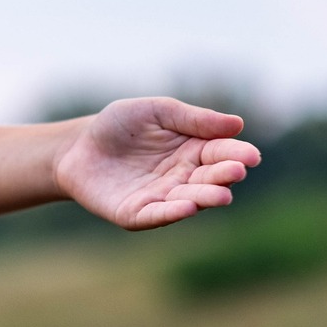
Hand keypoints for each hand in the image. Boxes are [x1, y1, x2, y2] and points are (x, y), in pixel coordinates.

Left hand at [54, 97, 260, 229]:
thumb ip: (192, 119)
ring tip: (221, 195)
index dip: (236, 154)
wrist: (76, 147)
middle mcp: (182, 177)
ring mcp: (161, 197)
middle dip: (224, 176)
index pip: (220, 152)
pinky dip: (172, 212)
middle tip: (237, 171)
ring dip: (205, 197)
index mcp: (192, 150)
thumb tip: (237, 124)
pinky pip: (157, 215)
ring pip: (189, 199)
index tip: (251, 156)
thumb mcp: (156, 111)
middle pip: (209, 178)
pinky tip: (188, 207)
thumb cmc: (118, 126)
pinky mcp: (136, 214)